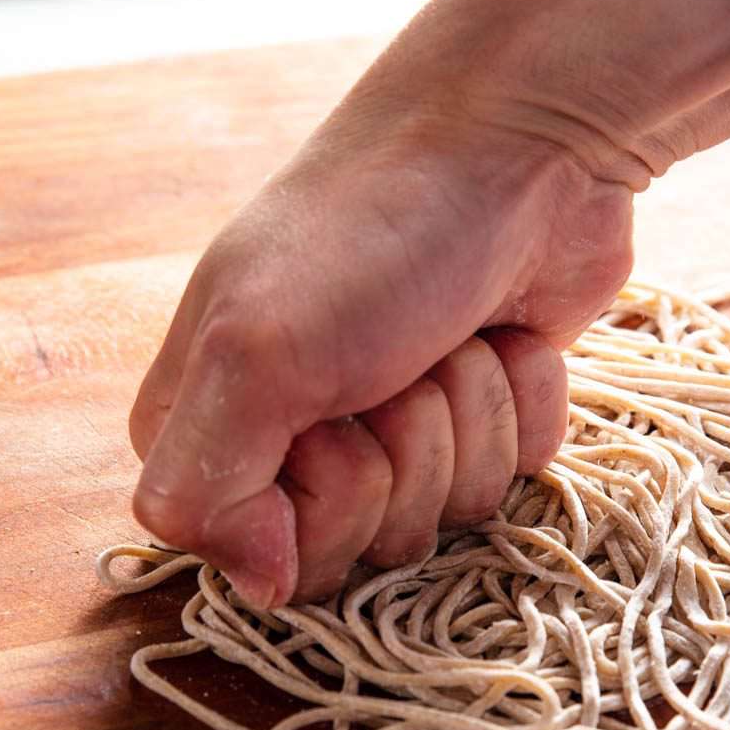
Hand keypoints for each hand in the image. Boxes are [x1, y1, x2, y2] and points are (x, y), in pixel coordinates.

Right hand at [129, 106, 631, 605]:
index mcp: (215, 428)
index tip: (327, 417)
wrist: (517, 142)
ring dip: (469, 414)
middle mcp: (301, 437)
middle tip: (394, 360)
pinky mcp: (489, 413)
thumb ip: (204, 489)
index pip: (271, 562)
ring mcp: (404, 426)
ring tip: (448, 333)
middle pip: (371, 541)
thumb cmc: (371, 234)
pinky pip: (522, 471)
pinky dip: (525, 401)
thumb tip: (255, 587)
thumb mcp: (252, 352)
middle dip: (406, 449)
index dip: (320, 501)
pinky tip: (503, 333)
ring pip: (456, 510)